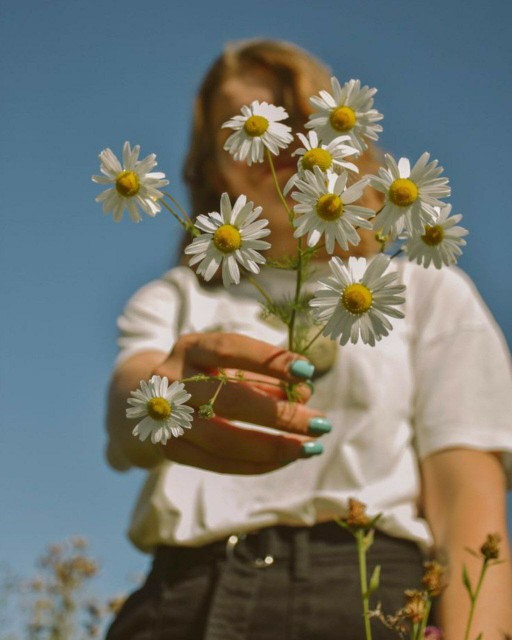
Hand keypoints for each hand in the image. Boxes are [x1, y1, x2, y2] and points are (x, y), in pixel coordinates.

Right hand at [152, 332, 330, 474]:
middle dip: (281, 414)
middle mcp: (172, 380)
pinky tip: (285, 459)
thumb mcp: (228, 364)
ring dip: (273, 446)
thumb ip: (263, 374)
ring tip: (309, 448)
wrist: (148, 399)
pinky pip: (218, 462)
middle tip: (320, 423)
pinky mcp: (171, 448)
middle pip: (229, 399)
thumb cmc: (204, 375)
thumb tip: (305, 392)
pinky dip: (257, 463)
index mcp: (189, 347)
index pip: (230, 348)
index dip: (269, 359)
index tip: (307, 370)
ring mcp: (167, 418)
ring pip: (223, 439)